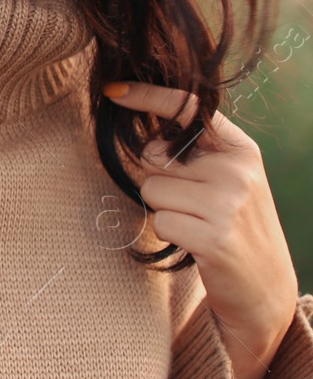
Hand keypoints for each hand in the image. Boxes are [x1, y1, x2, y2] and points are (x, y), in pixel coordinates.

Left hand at [104, 80, 300, 378]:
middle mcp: (238, 171)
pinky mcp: (214, 237)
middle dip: (159, 179)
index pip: (190, 109)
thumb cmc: (233, 225)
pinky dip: (168, 233)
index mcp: (242, 150)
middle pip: (154, 156)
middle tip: (192, 204)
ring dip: (164, 209)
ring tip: (196, 224)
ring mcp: (228, 204)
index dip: (148, 96)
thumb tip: (145, 137)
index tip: (113, 90)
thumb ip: (193, 153)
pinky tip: (195, 243)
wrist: (265, 288)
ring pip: (152, 189)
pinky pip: (159, 221)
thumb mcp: (227, 180)